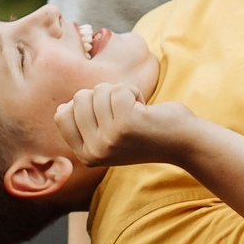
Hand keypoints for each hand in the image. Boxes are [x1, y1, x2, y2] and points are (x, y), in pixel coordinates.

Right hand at [54, 84, 196, 167]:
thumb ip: (86, 123)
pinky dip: (133, 91)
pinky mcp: (125, 124)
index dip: (84, 104)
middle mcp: (94, 151)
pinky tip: (144, 109)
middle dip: (104, 95)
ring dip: (121, 93)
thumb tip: (63, 108)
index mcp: (86, 155)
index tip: (107, 114)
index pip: (61, 115)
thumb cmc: (145, 131)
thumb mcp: (108, 135)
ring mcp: (108, 139)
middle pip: (79, 98)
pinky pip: (117, 89)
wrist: (182, 141)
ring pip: (99, 90)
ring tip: (136, 112)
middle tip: (125, 113)